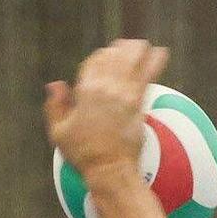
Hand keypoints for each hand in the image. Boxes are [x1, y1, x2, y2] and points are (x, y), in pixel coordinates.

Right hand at [43, 39, 166, 175]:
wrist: (109, 170)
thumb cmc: (83, 155)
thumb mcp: (59, 132)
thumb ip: (55, 106)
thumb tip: (54, 84)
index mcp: (85, 90)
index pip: (94, 61)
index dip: (99, 58)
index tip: (104, 61)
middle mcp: (104, 87)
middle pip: (114, 55)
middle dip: (119, 50)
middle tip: (124, 50)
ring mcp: (123, 93)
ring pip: (132, 59)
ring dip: (137, 49)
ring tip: (143, 47)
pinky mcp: (139, 103)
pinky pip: (149, 74)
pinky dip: (156, 61)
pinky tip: (162, 52)